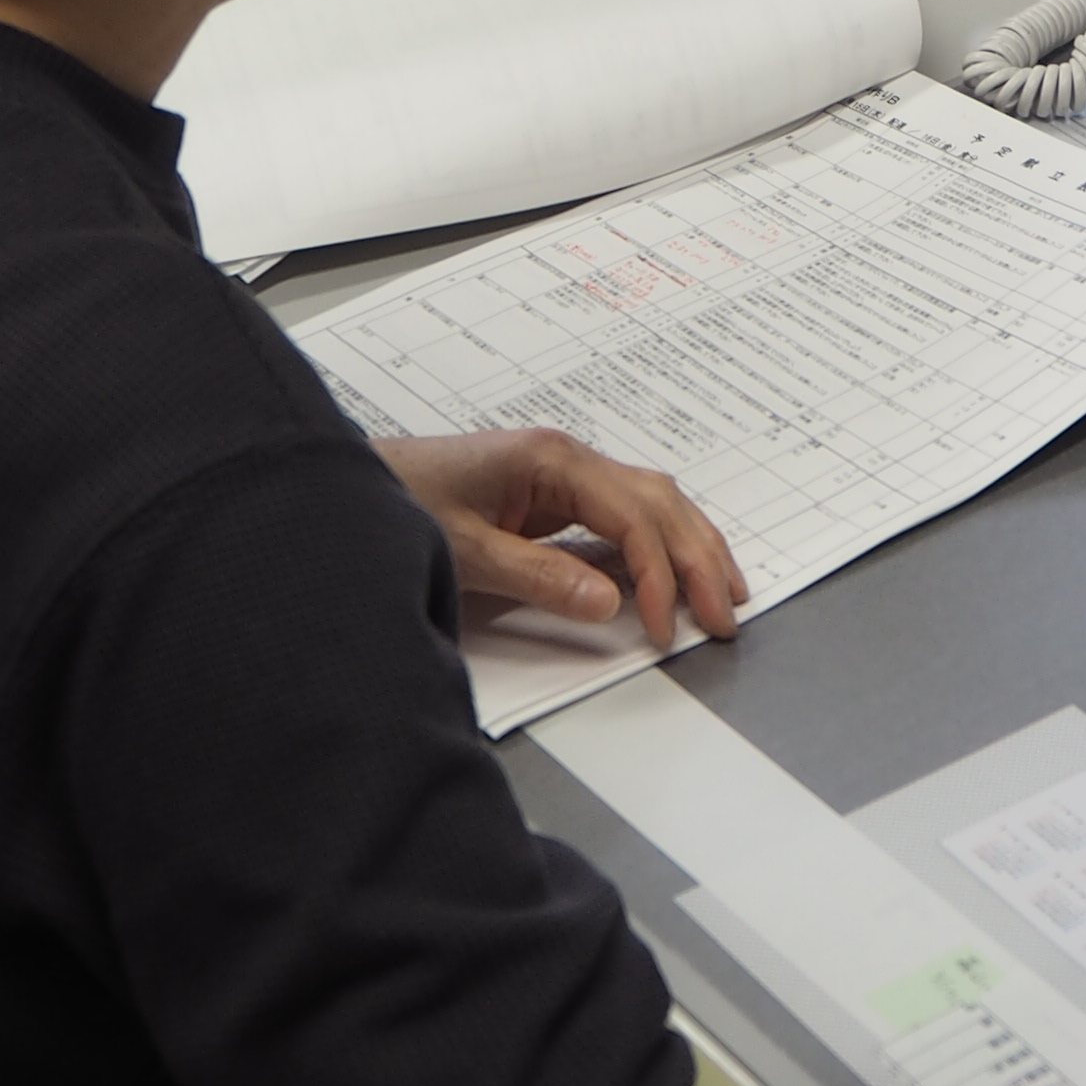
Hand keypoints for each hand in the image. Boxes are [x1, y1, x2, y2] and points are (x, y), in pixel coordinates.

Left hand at [378, 429, 750, 647]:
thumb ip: (539, 577)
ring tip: (726, 590)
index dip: (660, 574)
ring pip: (651, 502)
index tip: (666, 626)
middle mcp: (567, 459)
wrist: (358, 482)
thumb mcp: (466, 551)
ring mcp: (564, 474)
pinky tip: (676, 572)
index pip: (632, 516)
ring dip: (692, 545)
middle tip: (727, 614)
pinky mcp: (554, 494)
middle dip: (700, 557)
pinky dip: (659, 544)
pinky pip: (625, 514)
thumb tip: (611, 601)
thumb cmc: (403, 503)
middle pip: (659, 502)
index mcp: (550, 460)